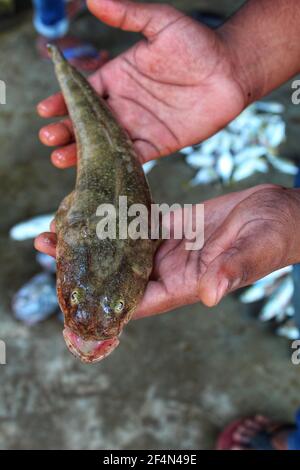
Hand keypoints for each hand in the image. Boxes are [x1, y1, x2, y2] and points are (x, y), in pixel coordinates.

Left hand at [35, 184, 299, 316]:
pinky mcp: (172, 223)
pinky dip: (115, 217)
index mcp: (185, 283)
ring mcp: (169, 246)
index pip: (137, 302)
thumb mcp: (255, 251)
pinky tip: (92, 207)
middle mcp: (170, 268)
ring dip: (93, 239)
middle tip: (47, 246)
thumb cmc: (274, 236)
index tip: (68, 298)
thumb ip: (232, 271)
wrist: (281, 211)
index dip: (103, 304)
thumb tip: (210, 294)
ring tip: (59, 224)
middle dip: (84, 265)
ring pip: (122, 247)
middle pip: (118, 274)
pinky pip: (137, 222)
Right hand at [37, 0, 245, 164]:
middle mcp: (125, 105)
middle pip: (88, 121)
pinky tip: (97, 170)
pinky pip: (133, 157)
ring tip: (61, 158)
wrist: (231, 71)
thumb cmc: (197, 44)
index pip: (83, 92)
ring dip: (83, 152)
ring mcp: (140, 126)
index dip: (63, 101)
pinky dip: (114, 164)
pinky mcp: (158, 144)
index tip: (45, 110)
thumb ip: (128, 16)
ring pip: (105, 143)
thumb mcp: (160, 24)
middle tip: (48, 137)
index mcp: (118, 78)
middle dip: (66, 130)